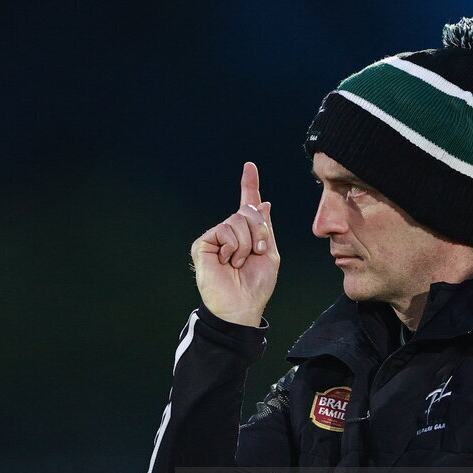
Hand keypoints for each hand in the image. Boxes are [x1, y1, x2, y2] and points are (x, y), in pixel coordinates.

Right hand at [191, 162, 279, 326]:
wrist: (241, 306)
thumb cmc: (256, 286)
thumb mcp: (270, 254)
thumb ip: (266, 228)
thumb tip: (263, 202)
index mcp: (247, 234)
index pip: (247, 205)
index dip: (249, 185)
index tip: (250, 166)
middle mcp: (230, 233)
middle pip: (248, 211)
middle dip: (260, 231)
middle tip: (258, 253)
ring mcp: (215, 237)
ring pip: (237, 220)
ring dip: (247, 242)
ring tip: (240, 262)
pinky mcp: (203, 243)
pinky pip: (224, 230)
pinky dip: (233, 246)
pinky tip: (227, 261)